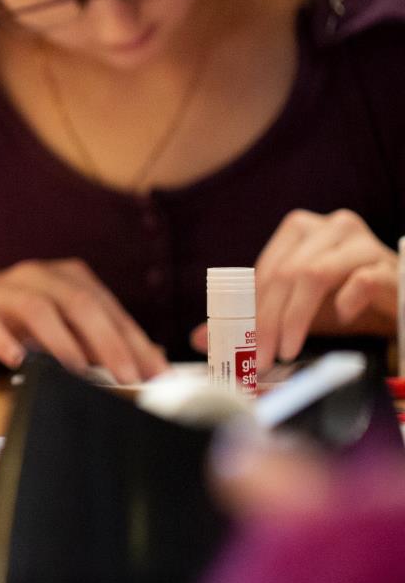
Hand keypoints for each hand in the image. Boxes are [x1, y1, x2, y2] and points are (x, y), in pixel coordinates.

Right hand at [0, 258, 167, 382]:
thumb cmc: (10, 326)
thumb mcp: (57, 330)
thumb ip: (96, 341)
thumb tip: (150, 362)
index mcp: (62, 278)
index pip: (107, 306)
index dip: (134, 338)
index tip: (156, 372)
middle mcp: (34, 276)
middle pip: (79, 302)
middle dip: (109, 341)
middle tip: (129, 377)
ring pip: (38, 307)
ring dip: (64, 341)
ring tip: (82, 373)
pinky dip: (6, 341)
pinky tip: (20, 362)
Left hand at [198, 209, 396, 368]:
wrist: (395, 299)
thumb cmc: (342, 298)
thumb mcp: (294, 308)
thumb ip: (251, 318)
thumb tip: (199, 338)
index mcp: (299, 230)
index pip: (266, 271)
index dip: (250, 310)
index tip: (243, 345)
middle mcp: (329, 227)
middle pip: (286, 274)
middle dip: (269, 320)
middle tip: (262, 355)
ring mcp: (360, 242)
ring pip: (316, 275)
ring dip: (297, 317)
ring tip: (289, 348)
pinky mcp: (386, 264)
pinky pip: (361, 280)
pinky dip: (345, 303)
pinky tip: (340, 319)